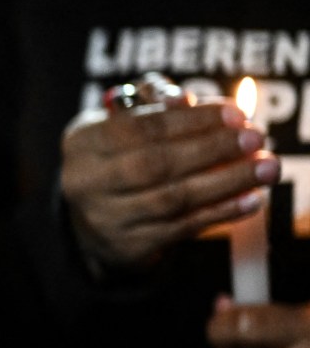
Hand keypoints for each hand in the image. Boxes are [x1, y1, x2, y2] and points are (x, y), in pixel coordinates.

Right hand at [61, 102, 275, 275]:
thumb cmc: (121, 158)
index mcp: (82, 142)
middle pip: (155, 164)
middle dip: (212, 149)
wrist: (96, 220)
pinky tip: (250, 199)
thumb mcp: (127, 123)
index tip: (236, 113)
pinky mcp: (128, 247)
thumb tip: (188, 100)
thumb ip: (157, 105)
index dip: (190, 120)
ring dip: (226, 182)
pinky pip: (181, 228)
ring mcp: (104, 218)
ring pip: (172, 198)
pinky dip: (220, 212)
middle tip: (255, 138)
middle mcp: (85, 182)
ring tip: (266, 167)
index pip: (139, 127)